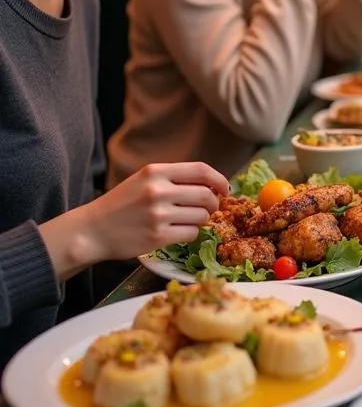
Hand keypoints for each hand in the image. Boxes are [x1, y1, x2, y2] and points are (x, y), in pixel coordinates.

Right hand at [79, 163, 227, 263]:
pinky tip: (178, 232)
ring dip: (201, 220)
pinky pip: (191, 233)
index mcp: (155, 171)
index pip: (201, 170)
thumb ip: (175, 179)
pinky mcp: (157, 236)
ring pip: (201, 216)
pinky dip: (190, 233)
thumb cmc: (122, 204)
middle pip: (206, 195)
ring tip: (186, 220)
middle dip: (213, 203)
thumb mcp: (145, 180)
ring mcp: (158, 214)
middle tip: (208, 208)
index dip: (219, 179)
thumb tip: (213, 185)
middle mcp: (158, 190)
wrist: (91, 230)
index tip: (225, 188)